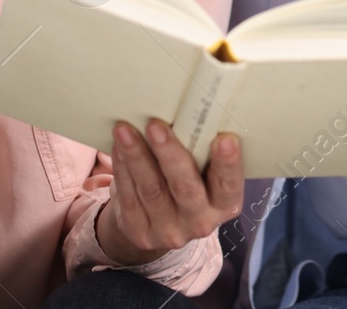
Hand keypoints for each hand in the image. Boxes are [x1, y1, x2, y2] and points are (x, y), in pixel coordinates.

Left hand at [95, 119, 242, 266]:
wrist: (157, 224)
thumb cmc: (187, 182)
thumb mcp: (202, 175)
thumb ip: (201, 155)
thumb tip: (188, 112)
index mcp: (224, 205)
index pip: (229, 185)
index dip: (228, 164)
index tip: (225, 139)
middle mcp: (200, 222)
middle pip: (185, 188)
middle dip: (169, 154)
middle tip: (155, 126)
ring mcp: (169, 232)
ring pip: (151, 190)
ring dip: (137, 157)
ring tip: (125, 130)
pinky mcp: (141, 233)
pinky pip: (130, 198)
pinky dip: (123, 170)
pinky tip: (118, 148)